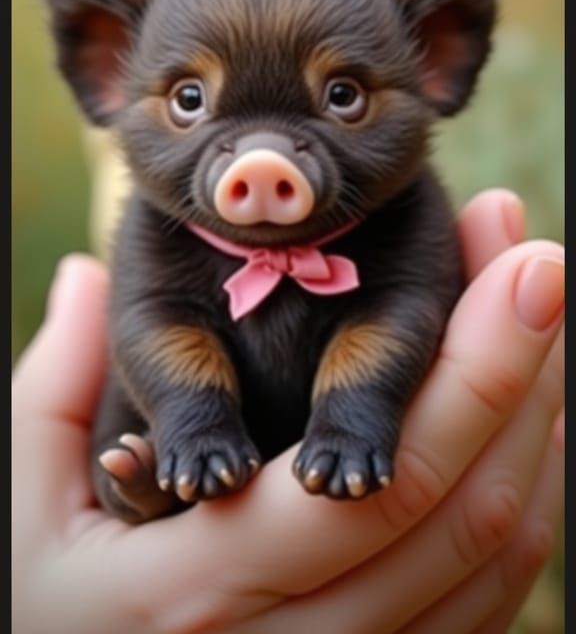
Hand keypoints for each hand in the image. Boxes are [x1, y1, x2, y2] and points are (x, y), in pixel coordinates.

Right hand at [12, 190, 563, 633]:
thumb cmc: (33, 611)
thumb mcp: (22, 504)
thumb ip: (61, 386)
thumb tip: (78, 276)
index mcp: (205, 592)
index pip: (384, 480)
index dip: (474, 367)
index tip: (523, 264)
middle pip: (467, 512)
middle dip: (524, 372)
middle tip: (540, 261)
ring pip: (496, 562)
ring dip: (537, 428)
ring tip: (538, 318)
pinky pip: (483, 602)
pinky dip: (522, 502)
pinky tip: (522, 420)